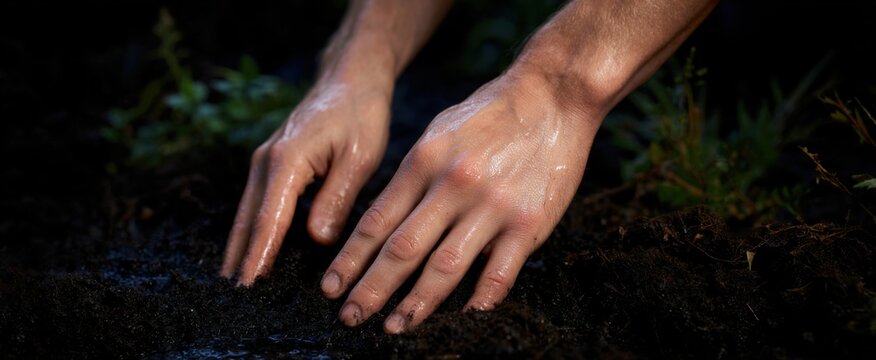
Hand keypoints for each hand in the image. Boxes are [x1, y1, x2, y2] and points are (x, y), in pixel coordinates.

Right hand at [221, 75, 391, 285]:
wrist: (350, 79)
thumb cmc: (360, 114)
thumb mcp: (359, 156)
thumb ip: (337, 198)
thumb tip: (317, 239)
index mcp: (286, 162)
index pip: (269, 221)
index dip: (258, 257)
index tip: (248, 289)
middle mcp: (266, 163)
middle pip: (247, 221)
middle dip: (238, 261)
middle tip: (230, 301)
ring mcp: (265, 163)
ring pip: (247, 214)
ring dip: (239, 248)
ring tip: (235, 287)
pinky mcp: (272, 165)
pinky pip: (256, 205)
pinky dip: (251, 231)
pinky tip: (252, 253)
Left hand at [319, 71, 599, 332]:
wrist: (552, 97)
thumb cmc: (490, 114)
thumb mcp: (438, 132)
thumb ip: (412, 174)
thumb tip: (381, 219)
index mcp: (425, 161)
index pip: (377, 222)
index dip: (350, 259)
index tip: (330, 286)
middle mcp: (453, 185)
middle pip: (402, 249)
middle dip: (371, 289)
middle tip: (350, 317)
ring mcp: (492, 206)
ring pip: (444, 267)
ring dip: (416, 303)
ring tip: (394, 326)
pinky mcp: (528, 222)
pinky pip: (499, 273)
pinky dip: (479, 300)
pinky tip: (463, 317)